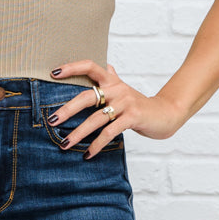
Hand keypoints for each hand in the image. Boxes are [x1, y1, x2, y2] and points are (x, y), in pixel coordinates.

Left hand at [48, 60, 184, 157]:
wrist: (166, 114)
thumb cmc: (141, 104)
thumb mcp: (125, 90)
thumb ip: (113, 79)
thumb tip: (107, 65)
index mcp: (112, 81)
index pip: (90, 66)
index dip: (72, 67)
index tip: (53, 73)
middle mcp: (117, 89)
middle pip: (87, 97)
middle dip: (67, 110)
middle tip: (52, 121)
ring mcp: (125, 103)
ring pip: (95, 119)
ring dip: (78, 133)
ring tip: (64, 144)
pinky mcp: (132, 118)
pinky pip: (109, 132)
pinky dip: (97, 145)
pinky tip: (88, 154)